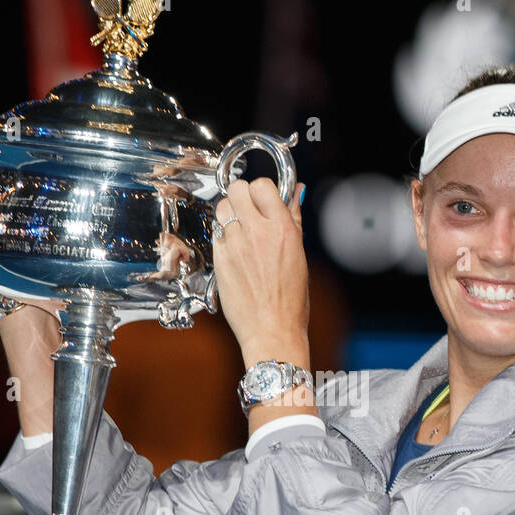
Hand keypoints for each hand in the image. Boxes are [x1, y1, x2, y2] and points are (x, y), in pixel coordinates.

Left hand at [211, 178, 308, 363]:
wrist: (271, 330)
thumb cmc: (290, 300)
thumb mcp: (299, 253)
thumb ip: (294, 218)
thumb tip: (296, 192)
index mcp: (282, 228)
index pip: (262, 185)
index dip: (261, 191)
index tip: (262, 200)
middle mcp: (257, 232)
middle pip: (237, 189)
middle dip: (241, 196)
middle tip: (247, 211)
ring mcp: (235, 245)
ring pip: (222, 208)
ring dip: (229, 214)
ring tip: (239, 230)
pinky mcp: (220, 259)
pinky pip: (216, 233)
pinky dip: (223, 236)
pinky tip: (234, 250)